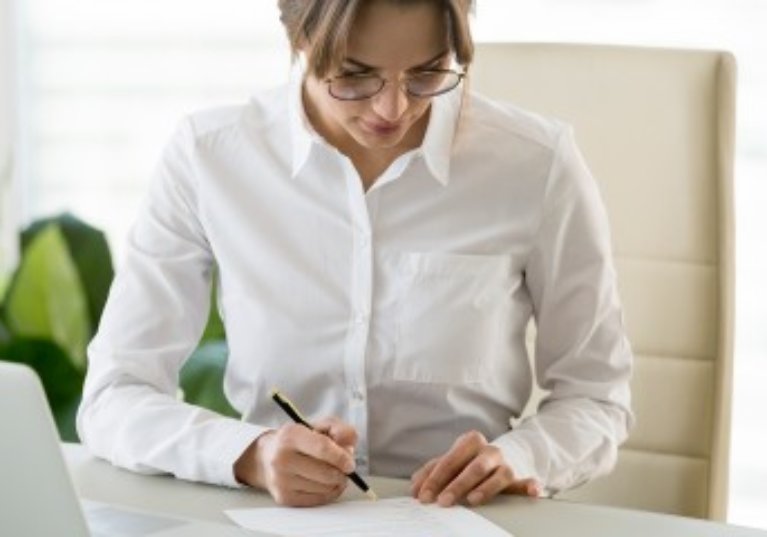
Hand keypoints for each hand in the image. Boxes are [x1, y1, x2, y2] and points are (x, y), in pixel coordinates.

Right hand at [234, 417, 356, 506]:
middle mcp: (282, 458)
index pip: (322, 448)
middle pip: (326, 473)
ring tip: (332, 473)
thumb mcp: (319, 426)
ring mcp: (281, 480)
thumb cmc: (299, 440)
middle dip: (342, 472)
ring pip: (324, 488)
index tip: (350, 464)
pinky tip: (325, 483)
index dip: (341, 457)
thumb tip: (349, 446)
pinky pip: (318, 499)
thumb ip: (339, 429)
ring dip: (336, 483)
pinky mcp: (284, 497)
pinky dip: (328, 493)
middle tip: (345, 468)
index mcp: (291, 435)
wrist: (267, 457)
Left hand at [410, 430, 540, 506]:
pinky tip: (533, 491)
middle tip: (442, 502)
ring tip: (472, 500)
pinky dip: (530, 485)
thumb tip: (415, 486)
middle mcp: (489, 450)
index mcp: (469, 441)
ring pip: (497, 475)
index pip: (449, 461)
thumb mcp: (453, 460)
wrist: (508, 453)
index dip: (434, 479)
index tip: (423, 496)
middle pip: (472, 468)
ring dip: (485, 488)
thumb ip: (432, 471)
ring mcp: (506, 462)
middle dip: (456, 485)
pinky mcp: (520, 476)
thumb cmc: (473, 459)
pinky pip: (527, 481)